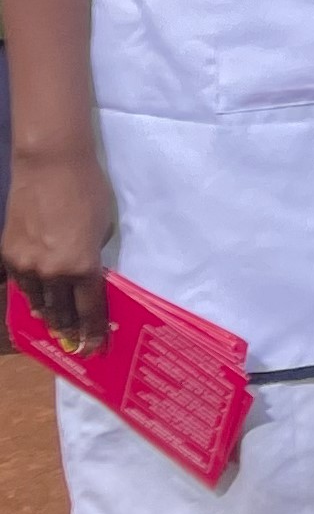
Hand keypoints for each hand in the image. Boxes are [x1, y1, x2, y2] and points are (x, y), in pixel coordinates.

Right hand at [1, 149, 115, 352]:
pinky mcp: (8, 255)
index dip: (92, 331)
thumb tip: (88, 274)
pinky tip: (36, 302)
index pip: (89, 309)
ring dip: (49, 315)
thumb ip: (94, 256)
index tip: (95, 347)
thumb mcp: (103, 228)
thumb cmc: (88, 191)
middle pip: (61, 312)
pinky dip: (30, 295)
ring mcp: (25, 265)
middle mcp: (52, 273)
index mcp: (82, 266)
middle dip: (70, 329)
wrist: (50, 166)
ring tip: (57, 326)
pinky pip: (20, 285)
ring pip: (37, 303)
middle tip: (77, 343)